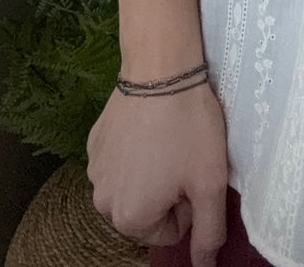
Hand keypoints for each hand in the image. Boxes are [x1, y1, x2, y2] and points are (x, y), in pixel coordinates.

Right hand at [87, 81, 228, 266]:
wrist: (161, 71)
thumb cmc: (189, 128)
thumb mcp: (210, 184)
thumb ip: (209, 232)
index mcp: (130, 219)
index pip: (170, 231)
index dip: (189, 203)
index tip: (193, 172)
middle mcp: (103, 202)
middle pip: (148, 212)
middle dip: (168, 190)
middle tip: (183, 155)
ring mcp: (94, 171)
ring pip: (134, 186)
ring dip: (152, 171)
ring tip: (168, 138)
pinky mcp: (94, 143)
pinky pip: (121, 161)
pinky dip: (136, 150)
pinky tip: (150, 127)